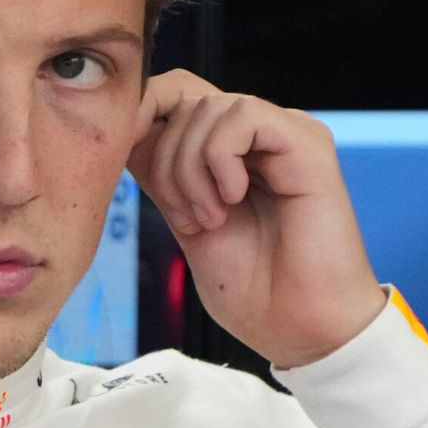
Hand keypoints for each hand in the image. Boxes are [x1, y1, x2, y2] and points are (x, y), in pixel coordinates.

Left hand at [128, 70, 384, 368]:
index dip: (141, 115)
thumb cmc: (256, 292)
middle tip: (188, 219)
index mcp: (233, 154)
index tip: (120, 159)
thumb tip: (127, 129)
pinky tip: (234, 198)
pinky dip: (221, 158)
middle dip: (166, 161)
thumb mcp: (187, 223)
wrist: (303, 332)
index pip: (176, 96)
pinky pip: (243, 115)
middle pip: (184, 100)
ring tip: (211, 218)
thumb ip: (163, 175)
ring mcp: (286, 136)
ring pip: (209, 106)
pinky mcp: (308, 143)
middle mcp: (260, 138)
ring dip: (191, 168)